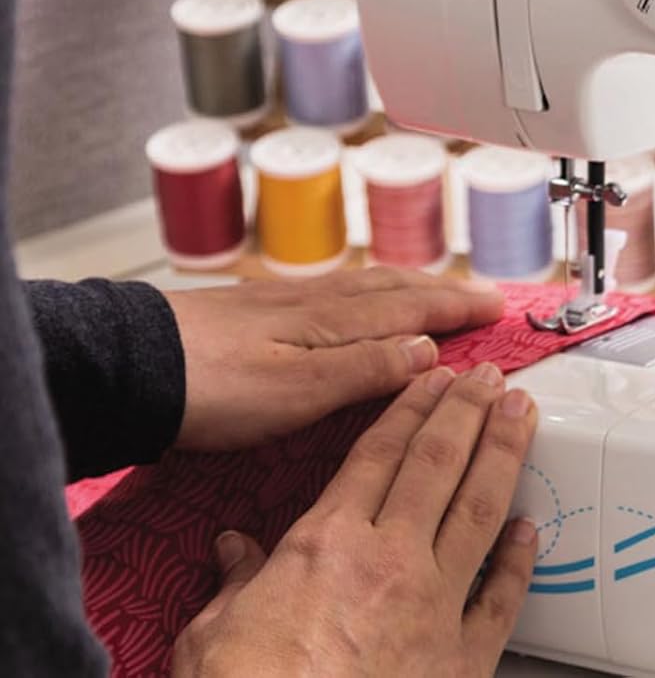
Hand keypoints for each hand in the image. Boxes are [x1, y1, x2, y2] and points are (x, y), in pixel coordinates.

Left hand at [167, 268, 505, 450]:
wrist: (131, 367)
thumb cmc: (208, 386)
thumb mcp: (296, 391)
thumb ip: (365, 369)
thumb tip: (430, 351)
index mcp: (335, 321)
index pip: (415, 309)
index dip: (460, 309)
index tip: (500, 308)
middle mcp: (319, 302)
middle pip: (397, 289)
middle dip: (445, 292)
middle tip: (484, 296)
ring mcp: (287, 302)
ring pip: (367, 287)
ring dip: (411, 287)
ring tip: (436, 291)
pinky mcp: (259, 310)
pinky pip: (337, 292)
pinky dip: (369, 292)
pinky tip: (358, 300)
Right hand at [171, 365, 539, 677]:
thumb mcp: (210, 637)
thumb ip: (234, 584)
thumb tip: (232, 551)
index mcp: (326, 544)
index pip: (380, 453)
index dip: (412, 407)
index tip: (435, 377)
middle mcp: (387, 561)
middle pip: (438, 463)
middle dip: (469, 410)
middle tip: (491, 377)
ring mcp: (431, 607)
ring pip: (479, 509)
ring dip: (504, 454)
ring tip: (523, 415)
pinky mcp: (460, 661)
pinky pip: (500, 600)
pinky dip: (519, 561)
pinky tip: (531, 530)